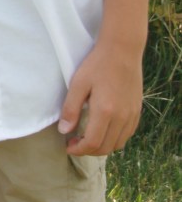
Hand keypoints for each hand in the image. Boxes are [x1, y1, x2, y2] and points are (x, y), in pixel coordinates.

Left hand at [58, 41, 143, 155]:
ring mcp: (131, 115)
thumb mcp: (78, 84)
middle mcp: (121, 118)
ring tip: (88, 137)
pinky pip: (127, 134)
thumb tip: (64, 131)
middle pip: (106, 147)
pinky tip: (104, 130)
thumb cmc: (97, 64)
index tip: (68, 146)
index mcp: (105, 112)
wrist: (122, 51)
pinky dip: (114, 139)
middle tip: (75, 142)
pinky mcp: (137, 111)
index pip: (92, 143)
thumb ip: (71, 109)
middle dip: (88, 150)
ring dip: (102, 146)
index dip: (79, 149)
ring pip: (118, 144)